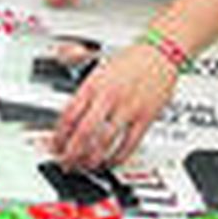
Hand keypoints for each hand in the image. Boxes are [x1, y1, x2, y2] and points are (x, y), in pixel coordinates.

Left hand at [51, 43, 176, 169]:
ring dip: (91, 159)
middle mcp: (109, 97)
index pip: (69, 115)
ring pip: (104, 142)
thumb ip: (81, 89)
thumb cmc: (132, 59)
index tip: (55, 146)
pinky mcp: (145, 118)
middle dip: (71, 153)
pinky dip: (117, 157)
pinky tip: (110, 162)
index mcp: (94, 85)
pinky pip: (129, 144)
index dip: (59, 135)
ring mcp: (128, 109)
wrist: (162, 52)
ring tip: (84, 166)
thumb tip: (67, 112)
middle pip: (83, 132)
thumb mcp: (98, 66)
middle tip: (66, 163)